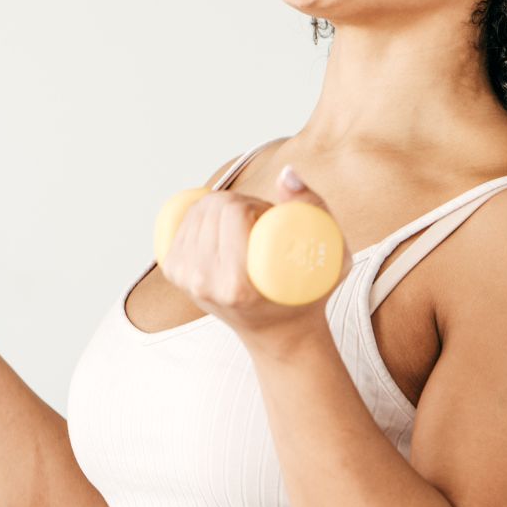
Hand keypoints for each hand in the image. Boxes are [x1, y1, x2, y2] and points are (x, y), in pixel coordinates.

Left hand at [160, 163, 350, 350]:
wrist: (277, 333)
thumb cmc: (308, 294)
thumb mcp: (331, 255)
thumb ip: (315, 208)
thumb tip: (286, 173)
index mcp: (237, 284)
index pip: (232, 212)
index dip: (252, 203)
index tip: (269, 218)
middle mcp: (205, 284)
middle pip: (211, 208)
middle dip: (237, 202)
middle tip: (258, 222)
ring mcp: (186, 281)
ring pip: (195, 212)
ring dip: (220, 209)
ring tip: (242, 229)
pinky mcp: (175, 275)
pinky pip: (181, 225)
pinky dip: (200, 217)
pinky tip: (217, 229)